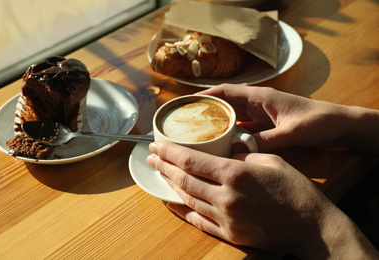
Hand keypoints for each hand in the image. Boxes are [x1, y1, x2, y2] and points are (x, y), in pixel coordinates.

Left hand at [147, 141, 377, 258]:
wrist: (311, 226)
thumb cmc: (295, 190)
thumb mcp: (270, 161)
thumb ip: (243, 156)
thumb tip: (226, 154)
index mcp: (235, 174)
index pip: (191, 160)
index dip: (170, 152)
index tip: (157, 145)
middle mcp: (225, 196)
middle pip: (185, 179)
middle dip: (164, 166)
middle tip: (152, 157)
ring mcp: (225, 218)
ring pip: (188, 198)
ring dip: (170, 185)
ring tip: (160, 173)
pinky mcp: (229, 233)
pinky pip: (198, 220)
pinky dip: (183, 209)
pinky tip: (172, 201)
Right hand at [197, 84, 364, 152]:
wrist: (339, 125)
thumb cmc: (317, 121)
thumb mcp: (290, 132)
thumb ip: (265, 140)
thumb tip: (238, 152)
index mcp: (261, 97)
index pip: (227, 92)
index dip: (206, 96)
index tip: (187, 104)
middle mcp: (258, 103)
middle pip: (226, 104)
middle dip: (207, 112)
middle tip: (188, 124)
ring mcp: (262, 115)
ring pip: (234, 117)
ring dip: (219, 124)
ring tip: (200, 135)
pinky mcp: (268, 126)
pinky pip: (244, 128)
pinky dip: (233, 134)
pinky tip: (224, 144)